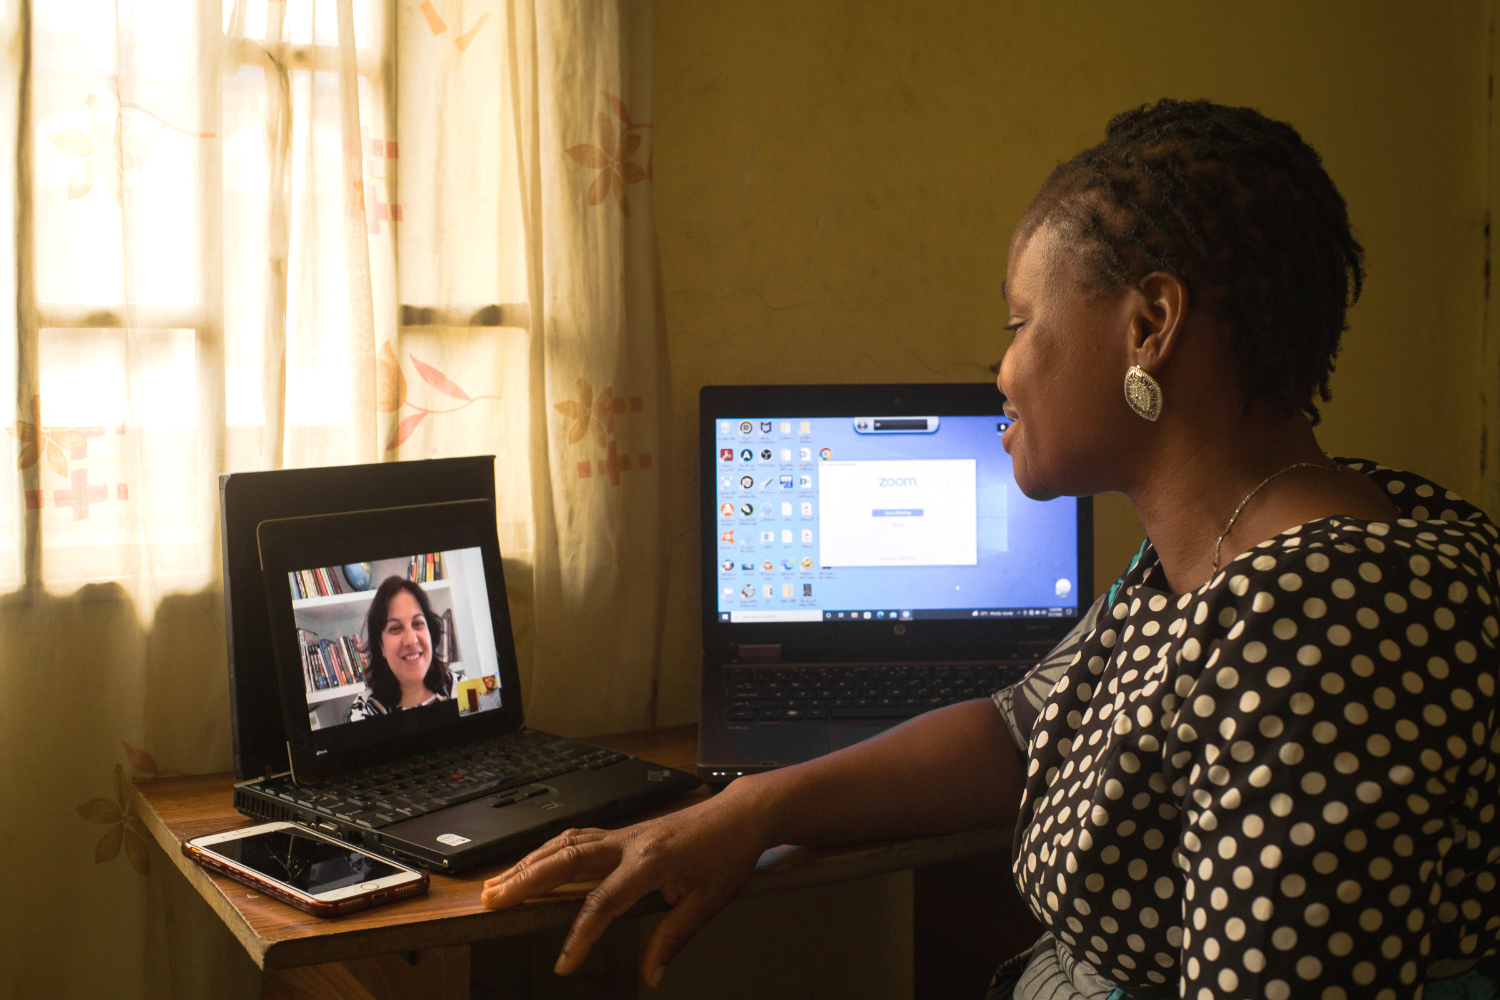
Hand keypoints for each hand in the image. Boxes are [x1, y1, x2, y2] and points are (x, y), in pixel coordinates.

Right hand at [480, 789, 768, 986]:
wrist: (738, 815)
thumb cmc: (726, 855)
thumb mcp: (707, 902)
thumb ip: (673, 938)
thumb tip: (651, 975)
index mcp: (650, 862)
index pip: (603, 902)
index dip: (580, 935)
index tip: (563, 964)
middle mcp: (628, 843)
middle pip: (566, 861)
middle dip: (525, 882)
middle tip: (491, 900)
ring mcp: (622, 834)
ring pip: (564, 844)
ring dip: (527, 863)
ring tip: (495, 884)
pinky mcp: (621, 833)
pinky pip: (575, 839)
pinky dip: (546, 851)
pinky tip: (529, 862)